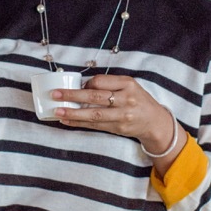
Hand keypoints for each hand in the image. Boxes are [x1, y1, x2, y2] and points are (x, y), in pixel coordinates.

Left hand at [53, 75, 182, 160]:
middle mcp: (126, 99)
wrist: (154, 121)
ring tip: (57, 111)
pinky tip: (67, 121)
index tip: (79, 85)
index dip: (87, 83)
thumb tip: (83, 85)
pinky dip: (79, 123)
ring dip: (73, 113)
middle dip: (73, 96)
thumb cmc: (138, 100)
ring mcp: (122, 116)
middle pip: (95, 97)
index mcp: (127, 84)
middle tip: (55, 95)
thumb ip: (110, 84)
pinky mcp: (118, 129)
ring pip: (94, 115)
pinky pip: (95, 126)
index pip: (101, 82)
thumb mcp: (129, 86)